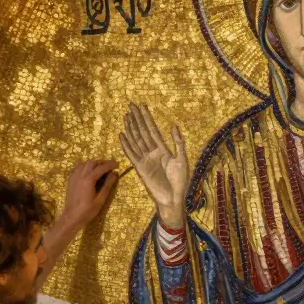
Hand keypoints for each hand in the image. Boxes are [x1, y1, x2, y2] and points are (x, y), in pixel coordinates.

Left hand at [57, 159, 118, 231]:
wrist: (72, 217)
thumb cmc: (88, 210)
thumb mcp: (100, 199)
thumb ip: (107, 185)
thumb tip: (114, 174)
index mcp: (88, 180)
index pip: (101, 168)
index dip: (110, 164)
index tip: (117, 164)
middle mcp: (80, 175)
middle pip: (92, 163)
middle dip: (102, 162)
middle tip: (110, 165)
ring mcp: (74, 177)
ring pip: (84, 164)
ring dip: (94, 163)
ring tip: (101, 167)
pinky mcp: (71, 180)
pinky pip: (78, 168)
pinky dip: (86, 166)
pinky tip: (90, 171)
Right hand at [119, 102, 189, 227]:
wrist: (173, 199)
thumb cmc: (180, 181)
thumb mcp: (182, 160)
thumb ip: (178, 143)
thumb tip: (173, 125)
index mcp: (163, 150)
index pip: (153, 130)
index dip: (147, 118)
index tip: (142, 106)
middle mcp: (152, 153)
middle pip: (142, 132)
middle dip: (137, 118)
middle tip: (130, 104)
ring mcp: (145, 160)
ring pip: (136, 140)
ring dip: (130, 128)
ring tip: (126, 116)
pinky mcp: (140, 168)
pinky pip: (131, 154)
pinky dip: (126, 144)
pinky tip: (121, 134)